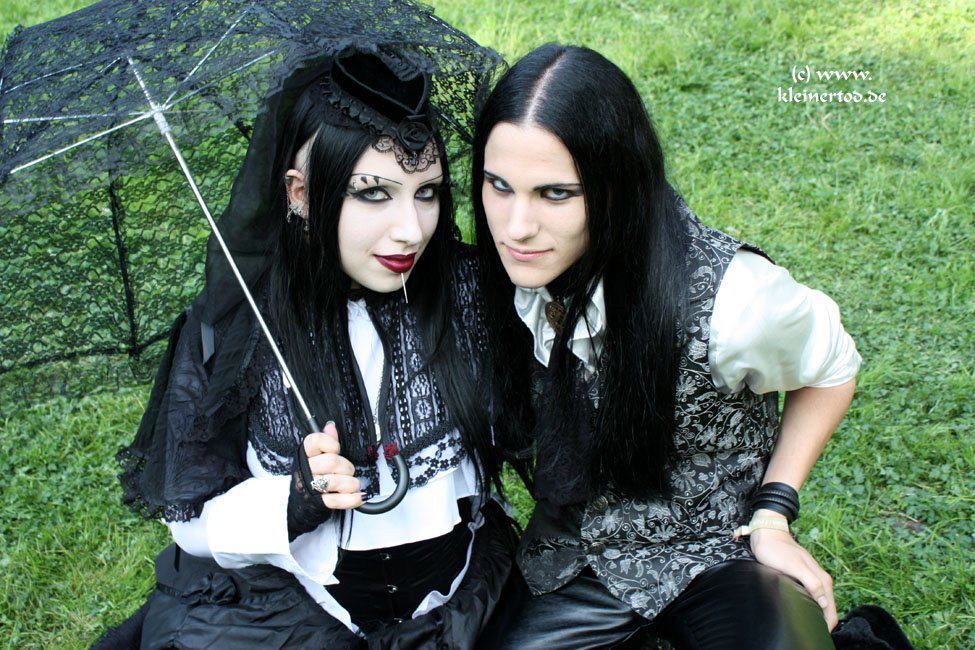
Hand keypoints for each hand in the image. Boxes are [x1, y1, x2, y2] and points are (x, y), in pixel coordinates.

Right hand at [303, 421, 363, 509]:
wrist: (304, 496)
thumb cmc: (316, 470)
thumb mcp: (318, 452)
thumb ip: (326, 439)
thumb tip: (331, 426)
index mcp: (305, 453)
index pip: (316, 441)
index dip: (331, 444)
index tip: (336, 449)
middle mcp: (306, 469)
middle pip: (331, 462)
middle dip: (346, 466)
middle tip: (348, 470)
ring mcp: (311, 486)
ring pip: (335, 481)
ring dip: (350, 483)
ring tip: (352, 484)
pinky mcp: (319, 502)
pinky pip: (336, 501)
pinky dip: (352, 499)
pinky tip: (360, 496)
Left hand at [749, 510, 837, 630]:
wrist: (767, 533)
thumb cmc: (777, 550)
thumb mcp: (794, 566)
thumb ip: (811, 582)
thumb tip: (824, 602)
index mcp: (822, 579)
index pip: (831, 610)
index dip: (827, 624)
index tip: (818, 632)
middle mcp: (821, 579)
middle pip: (827, 608)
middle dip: (824, 621)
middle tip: (812, 631)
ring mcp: (812, 578)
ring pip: (820, 602)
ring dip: (818, 614)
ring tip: (808, 624)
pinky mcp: (803, 577)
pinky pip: (812, 596)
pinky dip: (810, 605)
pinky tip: (803, 609)